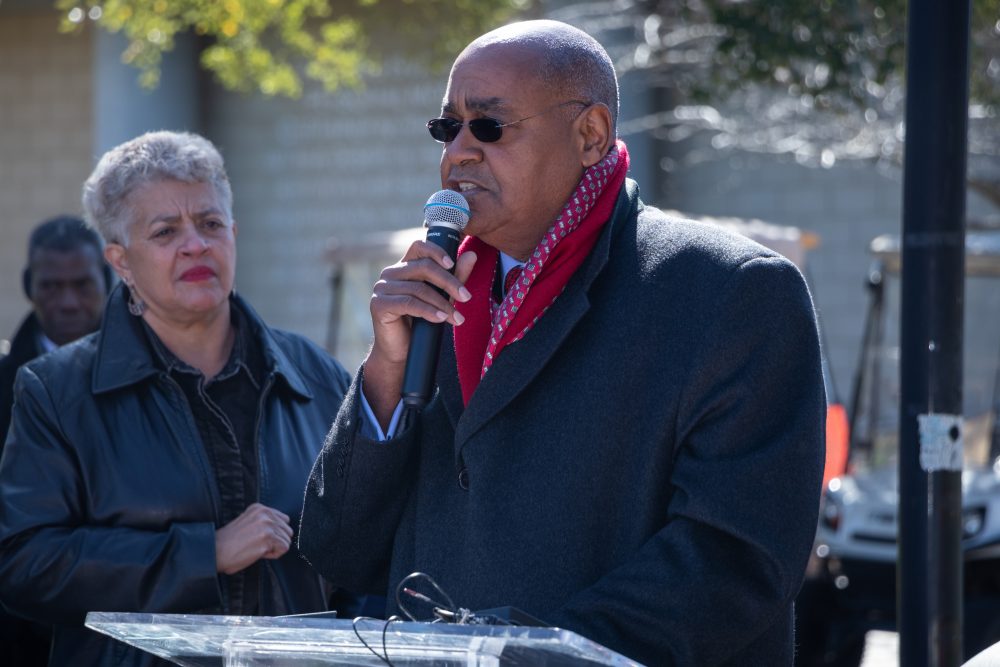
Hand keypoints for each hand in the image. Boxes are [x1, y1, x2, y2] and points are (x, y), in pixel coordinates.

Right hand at [214, 503, 292, 574]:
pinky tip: (260, 553)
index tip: (261, 539)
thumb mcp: (247, 522)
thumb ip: (263, 521)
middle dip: (277, 541)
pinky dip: (274, 555)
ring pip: (287, 540)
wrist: (215, 551)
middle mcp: (265, 513)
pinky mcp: (268, 538)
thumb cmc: (228, 543)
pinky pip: (284, 548)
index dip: (275, 533)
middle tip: (259, 546)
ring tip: (257, 549)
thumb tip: (282, 530)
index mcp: (259, 508)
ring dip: (274, 548)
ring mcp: (267, 525)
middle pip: (287, 530)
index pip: (284, 520)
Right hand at [364, 242, 476, 424]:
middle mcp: (390, 273)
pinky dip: (428, 311)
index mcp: (404, 266)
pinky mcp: (379, 304)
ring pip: (418, 288)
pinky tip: (441, 319)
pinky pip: (408, 303)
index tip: (453, 264)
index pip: (419, 247)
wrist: (400, 351)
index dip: (436, 251)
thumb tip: (472, 255)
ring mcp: (382, 288)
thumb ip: (455, 276)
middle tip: (466, 297)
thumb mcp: (442, 297)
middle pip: (423, 267)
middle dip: (449, 282)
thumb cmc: (420, 322)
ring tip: (456, 318)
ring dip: (442, 303)